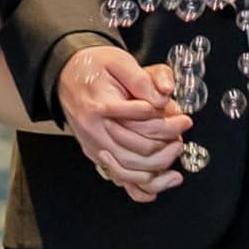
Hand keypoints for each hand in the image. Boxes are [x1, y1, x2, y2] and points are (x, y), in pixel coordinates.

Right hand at [56, 47, 190, 202]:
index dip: (164, 121)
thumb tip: (163, 95)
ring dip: (157, 166)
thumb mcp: (118, 61)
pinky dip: (139, 188)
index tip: (182, 118)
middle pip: (135, 148)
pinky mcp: (97, 155)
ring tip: (176, 152)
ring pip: (128, 168)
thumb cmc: (93, 68)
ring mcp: (95, 147)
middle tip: (182, 131)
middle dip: (165, 143)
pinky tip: (158, 186)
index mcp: (100, 107)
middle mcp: (95, 131)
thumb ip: (141, 78)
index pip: (138, 121)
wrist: (66, 77)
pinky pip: (118, 178)